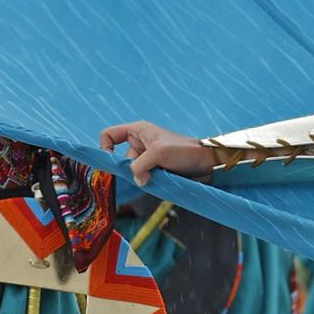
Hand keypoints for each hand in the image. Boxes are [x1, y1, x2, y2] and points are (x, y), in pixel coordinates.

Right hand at [99, 121, 213, 185]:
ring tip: (159, 176)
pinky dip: (149, 183)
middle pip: (121, 158)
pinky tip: (162, 182)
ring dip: (142, 177)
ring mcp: (148, 158)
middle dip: (130, 169)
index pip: (109, 135)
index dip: (105, 147)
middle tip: (144, 174)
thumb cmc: (185, 151)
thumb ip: (140, 166)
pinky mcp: (156, 171)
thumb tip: (137, 180)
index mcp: (138, 131)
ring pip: (133, 172)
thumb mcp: (159, 153)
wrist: (208, 164)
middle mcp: (141, 143)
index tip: (112, 161)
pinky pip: (143, 179)